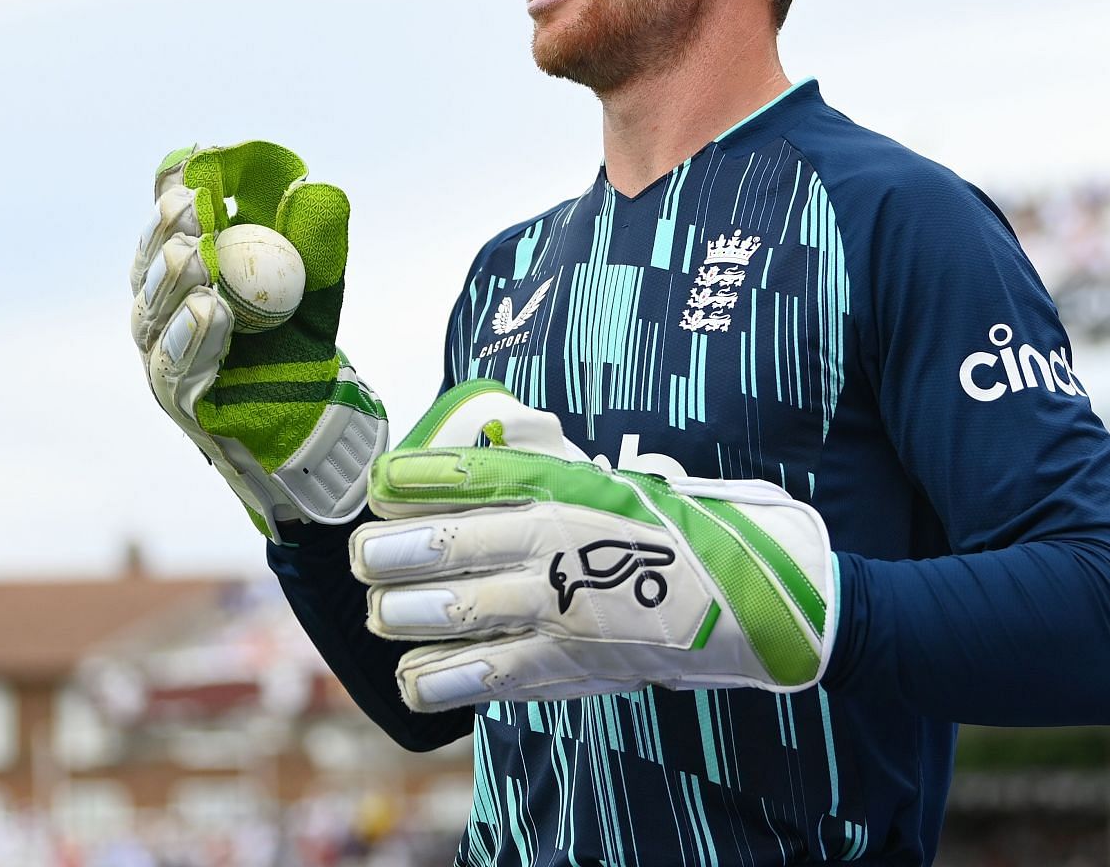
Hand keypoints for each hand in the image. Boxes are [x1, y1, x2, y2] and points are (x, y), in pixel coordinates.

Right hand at [130, 141, 386, 540]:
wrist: (316, 416)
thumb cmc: (303, 338)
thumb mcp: (319, 279)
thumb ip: (315, 235)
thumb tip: (312, 185)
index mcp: (190, 264)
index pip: (170, 218)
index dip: (174, 187)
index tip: (193, 159)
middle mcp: (164, 305)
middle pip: (149, 260)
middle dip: (166, 229)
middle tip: (190, 206)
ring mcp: (164, 351)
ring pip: (152, 312)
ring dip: (171, 279)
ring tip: (194, 257)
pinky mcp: (177, 396)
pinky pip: (174, 365)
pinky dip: (190, 336)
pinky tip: (207, 311)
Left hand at [350, 381, 835, 711]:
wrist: (745, 599)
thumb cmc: (667, 533)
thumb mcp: (609, 480)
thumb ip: (548, 459)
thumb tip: (491, 431)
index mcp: (563, 486)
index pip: (468, 474)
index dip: (410, 480)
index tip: (379, 483)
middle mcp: (555, 540)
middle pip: (447, 544)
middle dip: (388, 553)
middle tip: (365, 557)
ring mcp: (561, 605)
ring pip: (458, 610)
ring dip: (404, 614)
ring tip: (383, 613)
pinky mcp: (571, 662)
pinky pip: (490, 674)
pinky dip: (440, 677)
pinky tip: (412, 675)